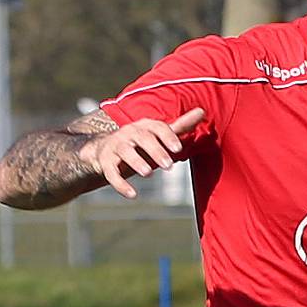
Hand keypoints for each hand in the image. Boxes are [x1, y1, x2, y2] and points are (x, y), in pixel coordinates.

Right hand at [78, 107, 206, 197]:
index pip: (157, 127)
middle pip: (142, 138)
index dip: (167, 136)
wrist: (103, 150)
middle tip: (169, 166)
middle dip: (156, 150)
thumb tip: (202, 111)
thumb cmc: (139, 144)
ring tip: (148, 174)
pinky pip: (111, 173)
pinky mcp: (105, 163)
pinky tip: (133, 195)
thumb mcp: (158, 135)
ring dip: (136, 162)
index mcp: (144, 126)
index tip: (178, 148)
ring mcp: (115, 147)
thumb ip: (179, 126)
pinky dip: (120, 184)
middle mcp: (129, 133)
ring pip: (125, 151)